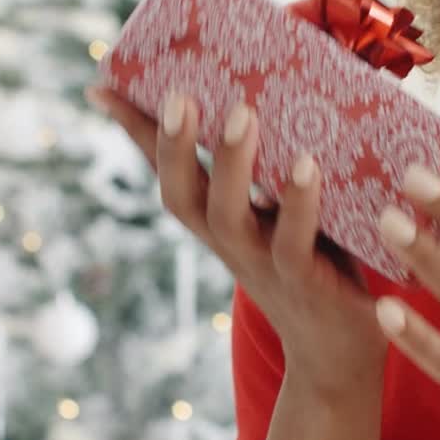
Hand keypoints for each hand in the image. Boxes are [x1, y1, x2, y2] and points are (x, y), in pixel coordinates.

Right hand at [86, 85, 389, 400]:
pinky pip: (295, 243)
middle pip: (183, 196)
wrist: (337, 353)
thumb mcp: (281, 215)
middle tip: (180, 94)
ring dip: (231, 165)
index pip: (167, 172)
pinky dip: (300, 205)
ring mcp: (263, 262)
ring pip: (230, 216)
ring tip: (243, 114)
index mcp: (216, 220)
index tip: (103, 86)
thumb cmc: (313, 264)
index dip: (136, 133)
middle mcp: (228, 240)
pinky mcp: (305, 281)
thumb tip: (274, 102)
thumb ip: (273, 170)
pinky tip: (309, 164)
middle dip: (175, 146)